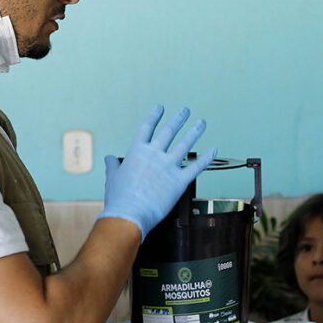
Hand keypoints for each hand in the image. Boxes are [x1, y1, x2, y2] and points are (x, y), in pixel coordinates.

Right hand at [97, 105, 215, 239]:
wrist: (130, 214)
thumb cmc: (119, 198)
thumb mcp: (112, 178)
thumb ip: (113, 165)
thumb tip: (108, 158)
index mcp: (137, 152)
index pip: (147, 127)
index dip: (154, 115)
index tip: (160, 108)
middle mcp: (154, 155)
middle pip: (169, 131)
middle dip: (179, 119)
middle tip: (186, 111)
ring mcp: (168, 167)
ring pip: (185, 144)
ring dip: (195, 131)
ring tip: (201, 122)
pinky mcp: (180, 181)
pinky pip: (196, 167)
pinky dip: (207, 158)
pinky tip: (214, 150)